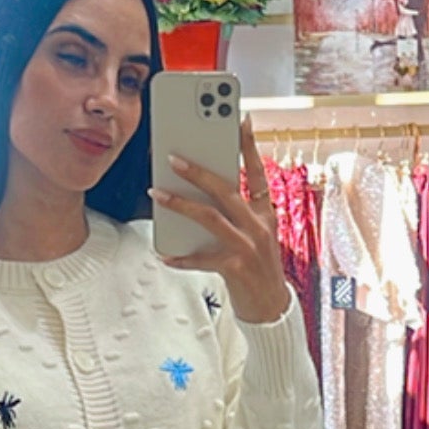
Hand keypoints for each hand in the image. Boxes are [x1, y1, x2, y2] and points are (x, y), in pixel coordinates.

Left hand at [153, 117, 290, 324]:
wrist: (272, 310)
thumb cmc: (257, 269)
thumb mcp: (256, 235)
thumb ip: (236, 214)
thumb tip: (200, 193)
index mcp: (265, 213)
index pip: (258, 172)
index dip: (249, 145)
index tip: (241, 119)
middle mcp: (258, 226)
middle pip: (227, 189)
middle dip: (199, 171)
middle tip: (173, 157)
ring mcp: (248, 246)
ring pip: (210, 217)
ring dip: (180, 204)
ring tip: (157, 194)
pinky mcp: (236, 268)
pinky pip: (202, 259)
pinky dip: (181, 257)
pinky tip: (164, 254)